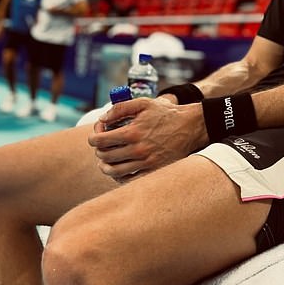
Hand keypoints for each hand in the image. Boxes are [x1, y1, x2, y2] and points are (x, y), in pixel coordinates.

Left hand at [87, 96, 206, 181]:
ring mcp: (146, 163)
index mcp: (132, 132)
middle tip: (102, 147)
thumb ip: (120, 108)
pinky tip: (120, 170)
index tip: (95, 136)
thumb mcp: (144, 103)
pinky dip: (120, 177)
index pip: (100, 141)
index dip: (93, 138)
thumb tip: (102, 119)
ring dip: (105, 166)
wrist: (191, 126)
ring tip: (105, 162)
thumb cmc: (166, 114)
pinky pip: (130, 181)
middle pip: (105, 157)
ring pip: (114, 171)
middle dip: (99, 151)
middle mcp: (138, 150)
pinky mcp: (154, 171)